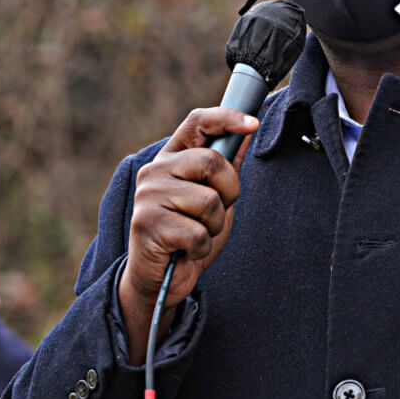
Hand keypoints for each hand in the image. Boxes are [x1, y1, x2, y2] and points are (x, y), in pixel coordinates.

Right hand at [119, 107, 257, 360]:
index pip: (197, 122)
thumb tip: (249, 130)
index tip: (253, 123)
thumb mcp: (215, 197)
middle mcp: (155, 171)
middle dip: (229, 192)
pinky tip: (186, 251)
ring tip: (197, 235)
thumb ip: (228, 166)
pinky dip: (201, 247)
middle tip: (215, 213)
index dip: (227, 118)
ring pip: (208, 201)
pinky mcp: (146, 225)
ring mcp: (147, 197)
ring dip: (214, 226)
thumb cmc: (189, 234)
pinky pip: (197, 232)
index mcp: (172, 159)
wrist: (161, 280)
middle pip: (212, 162)